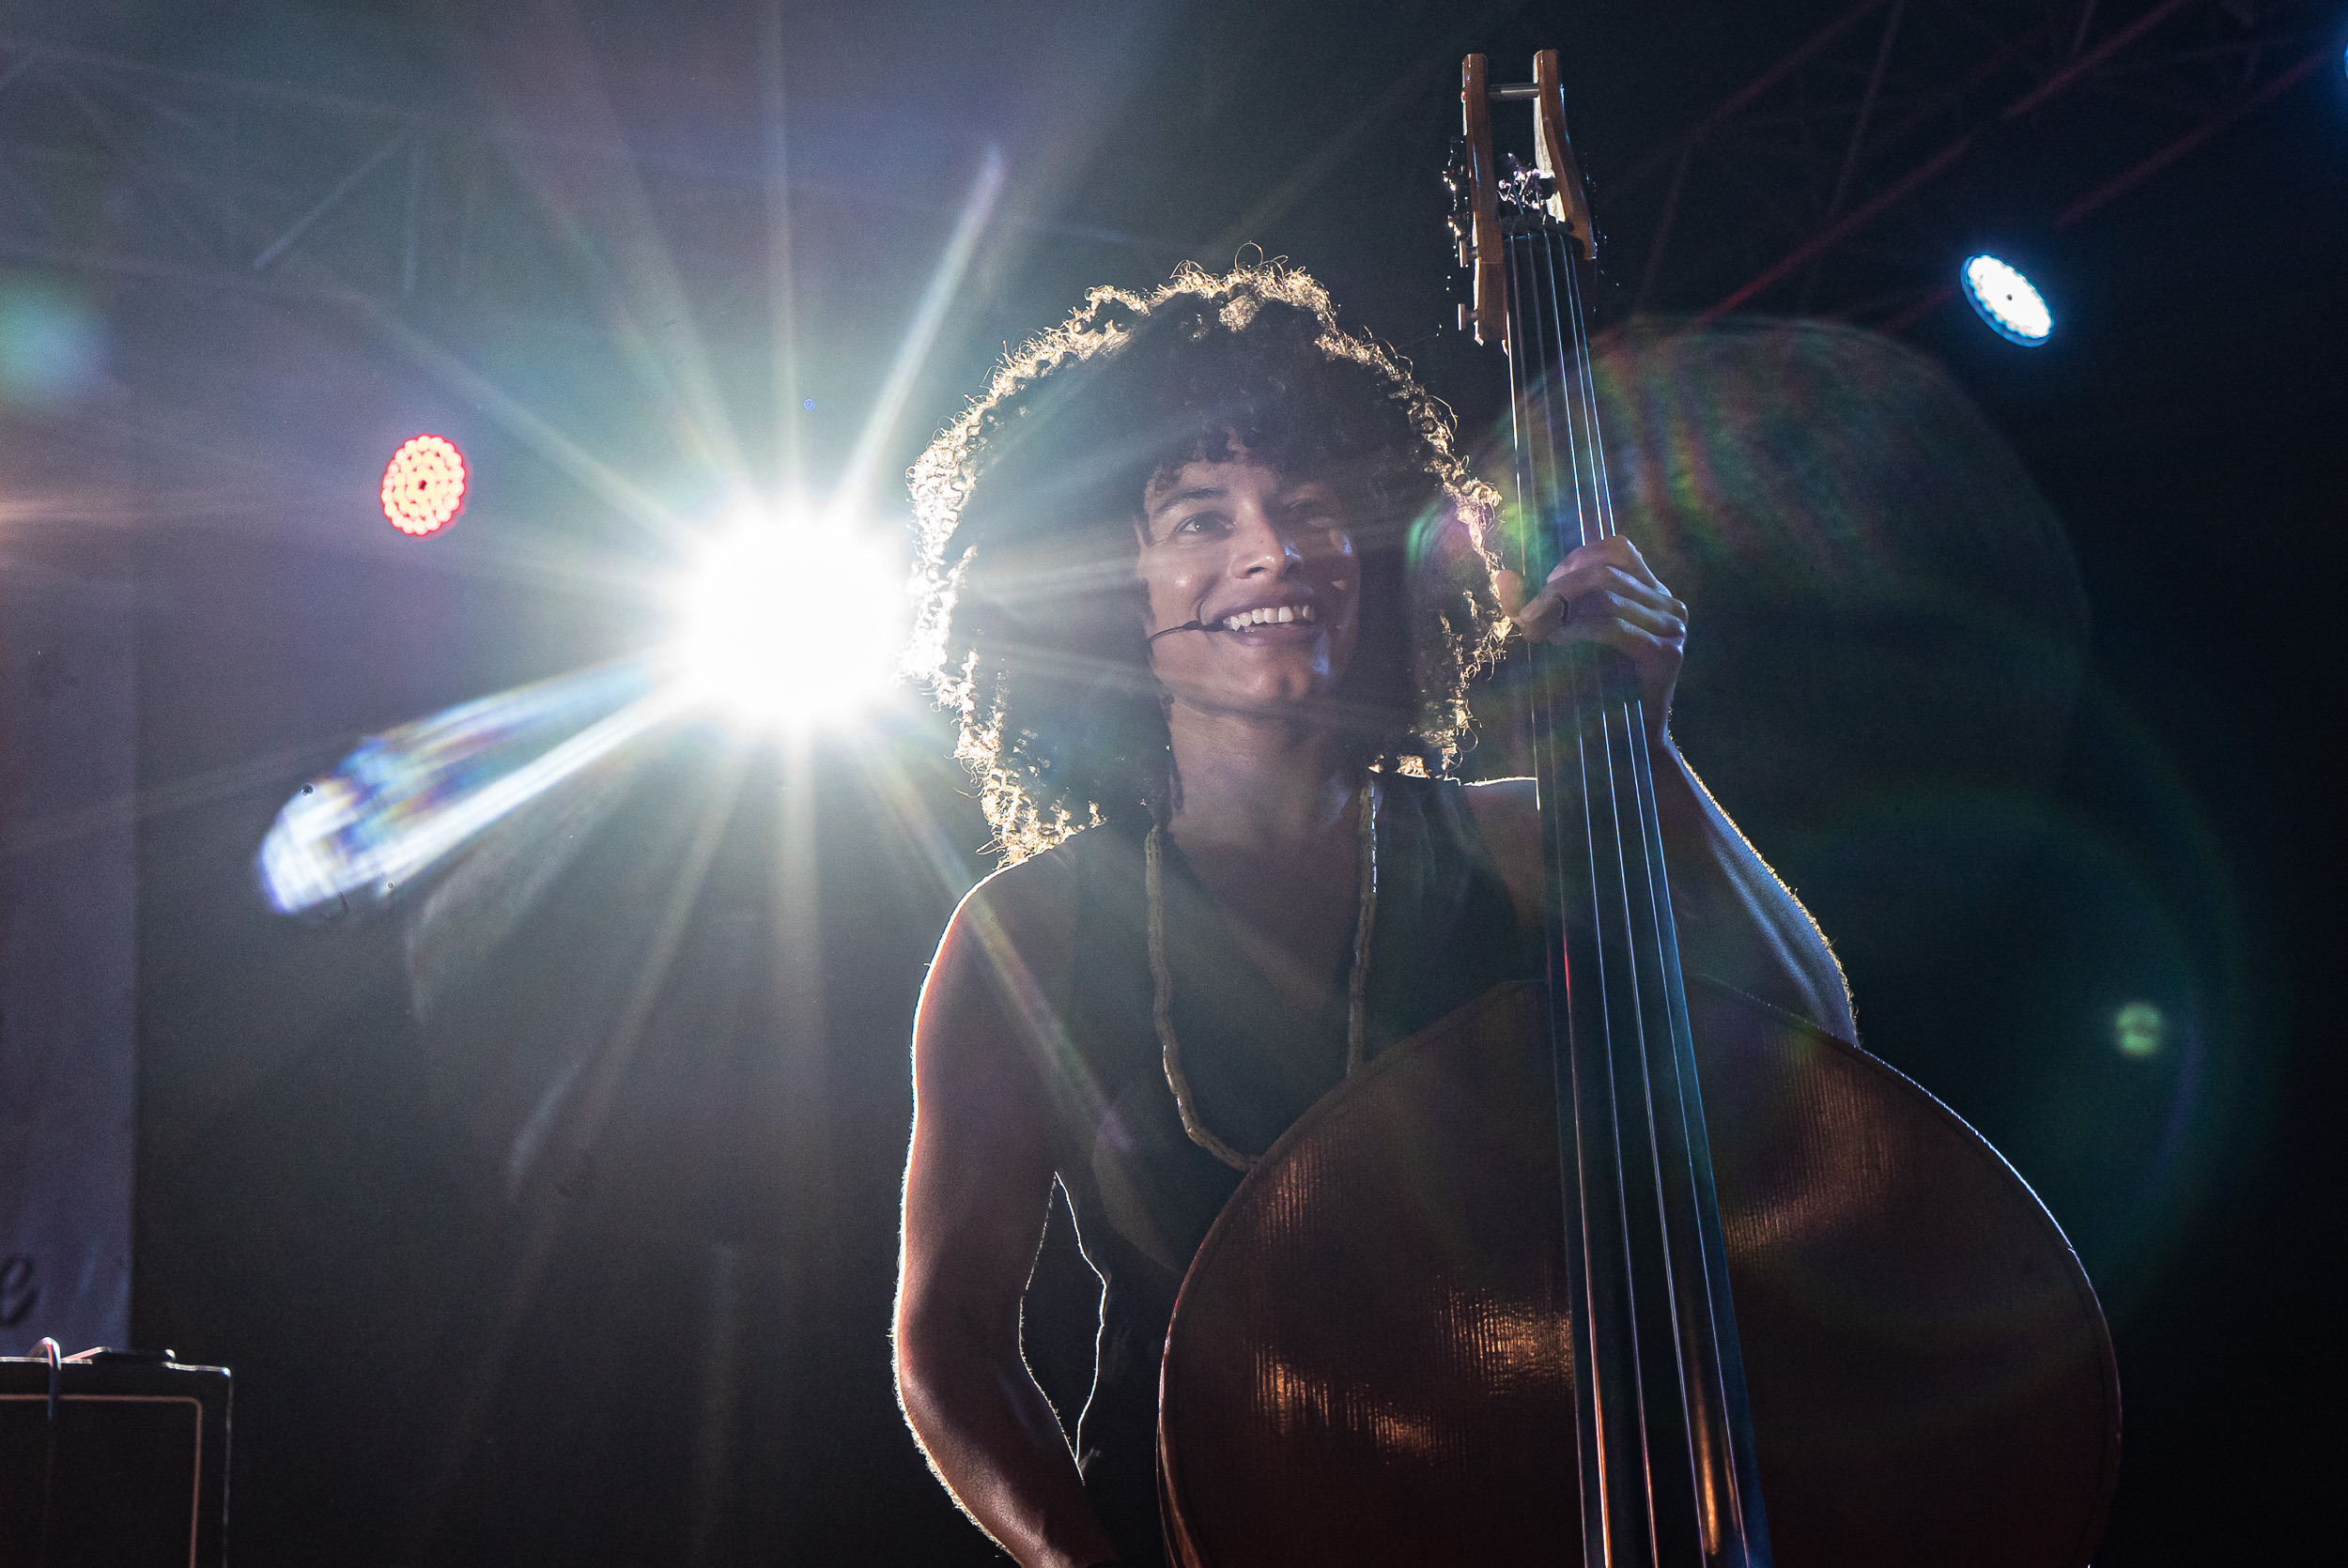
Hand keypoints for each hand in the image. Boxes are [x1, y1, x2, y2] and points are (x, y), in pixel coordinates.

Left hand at [1493, 535, 1686, 733]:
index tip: (1547, 586)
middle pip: (1607, 571)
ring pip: (1608, 596)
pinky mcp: (1666, 654)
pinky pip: (1614, 626)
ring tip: (1535, 630)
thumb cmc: (1595, 688)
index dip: (1577, 559)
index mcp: (1652, 592)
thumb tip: (1502, 576)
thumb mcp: (1567, 635)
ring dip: (1562, 609)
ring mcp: (1672, 628)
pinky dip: (1579, 628)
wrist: (1627, 743)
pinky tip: (1556, 639)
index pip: (1618, 549)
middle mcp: (1669, 604)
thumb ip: (1538, 607)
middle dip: (1559, 588)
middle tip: (1527, 615)